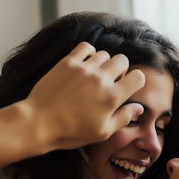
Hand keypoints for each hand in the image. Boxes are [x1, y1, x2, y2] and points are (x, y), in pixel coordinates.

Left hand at [23, 42, 145, 150]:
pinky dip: (88, 53)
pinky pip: (86, 47)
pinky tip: (84, 65)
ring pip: (105, 54)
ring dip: (103, 63)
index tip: (125, 87)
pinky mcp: (68, 62)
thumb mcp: (102, 132)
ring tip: (93, 76)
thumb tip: (139, 108)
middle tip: (109, 81)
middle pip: (122, 60)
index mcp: (112, 97)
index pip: (138, 77)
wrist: (39, 123)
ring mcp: (84, 69)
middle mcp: (101, 79)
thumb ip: (123, 118)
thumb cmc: (71, 132)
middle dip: (120, 70)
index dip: (135, 82)